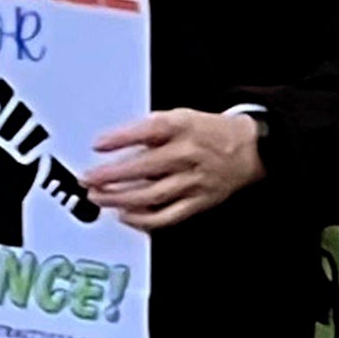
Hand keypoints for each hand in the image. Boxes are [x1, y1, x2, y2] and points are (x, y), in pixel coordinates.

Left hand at [85, 106, 264, 231]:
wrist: (249, 149)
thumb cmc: (207, 133)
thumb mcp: (180, 118)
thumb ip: (149, 131)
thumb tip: (112, 145)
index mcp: (182, 127)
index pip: (148, 131)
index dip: (121, 138)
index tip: (98, 144)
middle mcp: (188, 154)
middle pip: (145, 167)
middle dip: (111, 175)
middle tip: (89, 179)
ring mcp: (194, 181)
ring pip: (151, 195)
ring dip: (120, 198)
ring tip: (99, 197)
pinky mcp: (198, 202)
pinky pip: (167, 216)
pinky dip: (143, 219)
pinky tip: (125, 215)